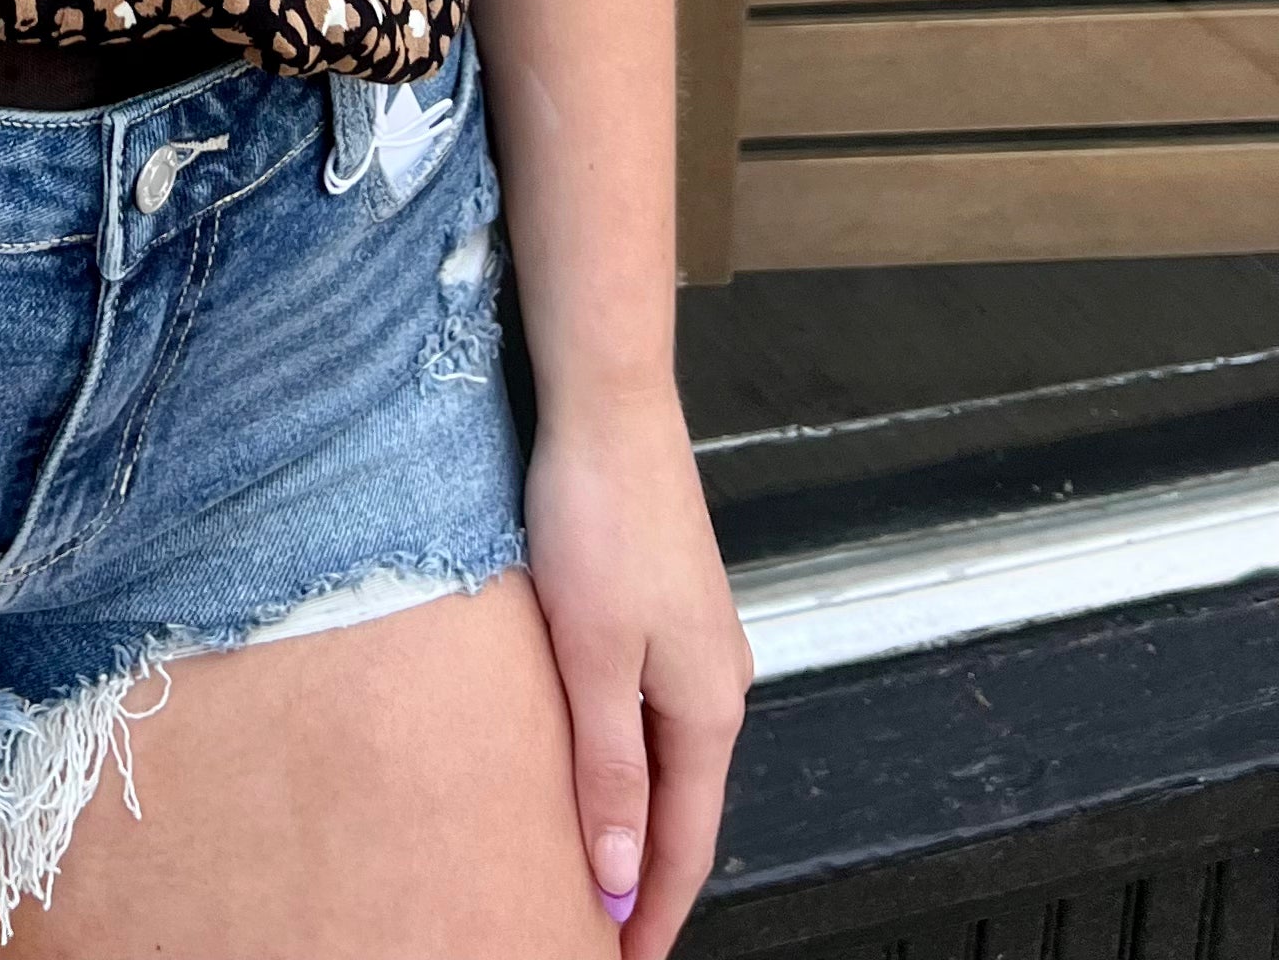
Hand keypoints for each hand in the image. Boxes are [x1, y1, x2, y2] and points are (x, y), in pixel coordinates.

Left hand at [524, 386, 750, 951]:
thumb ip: (609, 770)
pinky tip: (594, 761)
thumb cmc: (598, 514)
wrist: (608, 404)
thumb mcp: (592, 657)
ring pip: (669, 758)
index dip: (652, 912)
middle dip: (647, 877)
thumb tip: (619, 875)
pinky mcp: (666, 606)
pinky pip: (655, 710)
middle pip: (684, 808)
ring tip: (592, 864)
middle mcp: (717, 680)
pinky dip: (629, 758)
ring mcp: (696, 641)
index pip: (685, 845)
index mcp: (707, 707)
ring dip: (636, 817)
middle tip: (599, 930)